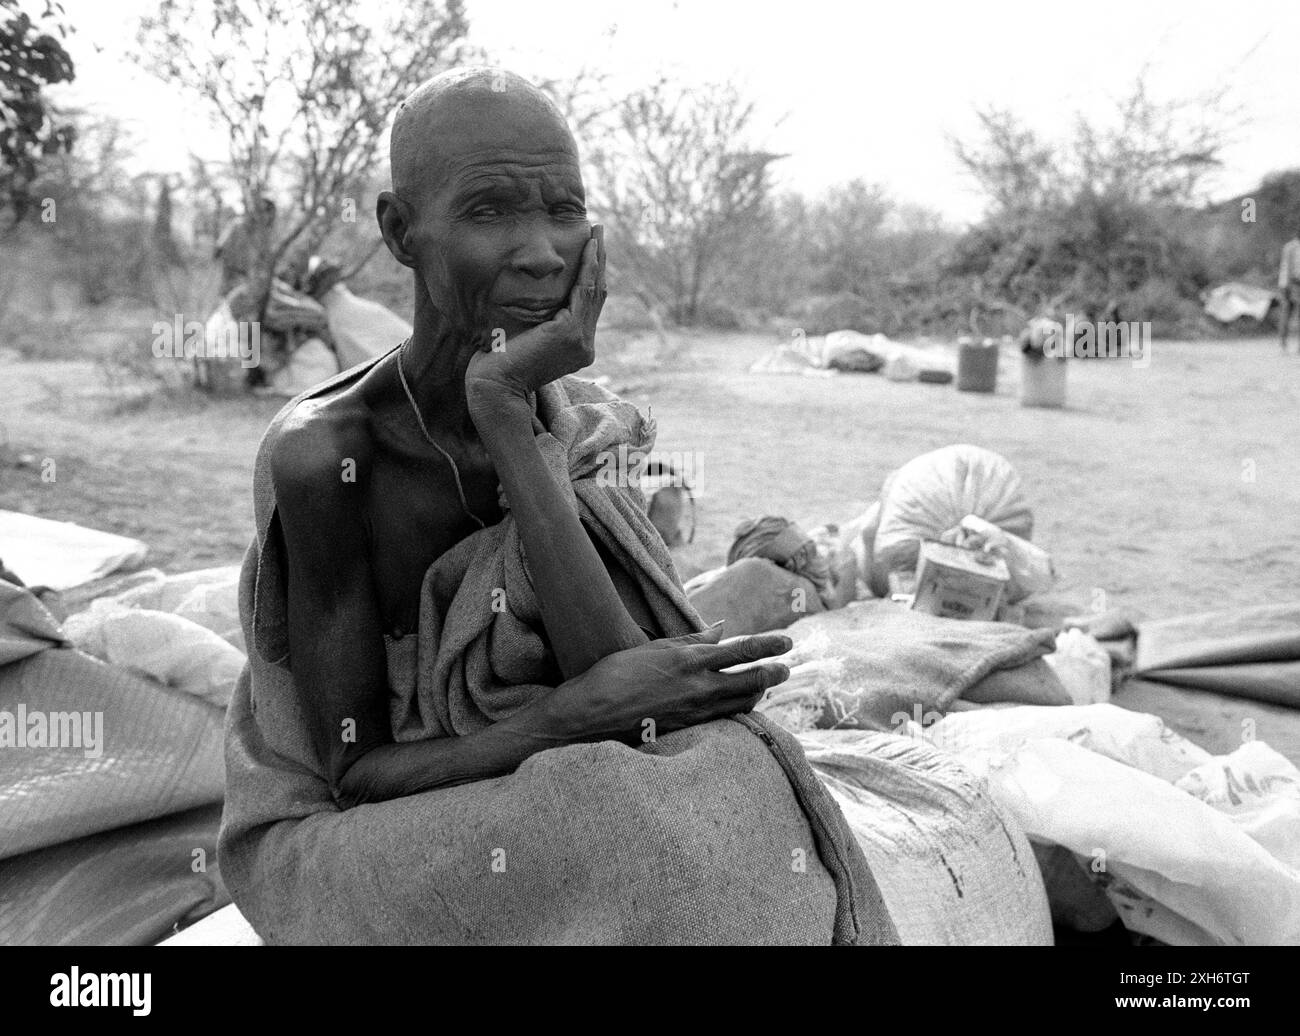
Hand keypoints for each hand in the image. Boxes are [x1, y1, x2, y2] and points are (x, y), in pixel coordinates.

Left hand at [465, 225, 605, 416]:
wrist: (494, 385)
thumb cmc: (497, 365)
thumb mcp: (521, 338)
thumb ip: (533, 323)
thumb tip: (527, 303)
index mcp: (574, 348)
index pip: (586, 306)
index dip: (590, 277)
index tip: (589, 251)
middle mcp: (584, 346)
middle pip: (596, 295)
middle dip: (599, 262)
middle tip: (598, 233)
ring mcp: (580, 341)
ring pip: (594, 291)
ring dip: (597, 258)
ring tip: (596, 233)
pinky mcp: (571, 333)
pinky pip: (584, 292)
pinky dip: (589, 267)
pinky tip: (589, 247)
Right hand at [524, 623, 792, 745]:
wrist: (591, 715)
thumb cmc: (616, 674)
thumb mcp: (654, 648)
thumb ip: (691, 639)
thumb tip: (722, 628)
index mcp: (689, 659)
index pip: (742, 649)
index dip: (769, 645)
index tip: (788, 641)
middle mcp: (697, 686)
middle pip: (751, 681)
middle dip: (773, 673)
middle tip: (786, 668)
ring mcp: (694, 711)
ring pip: (742, 703)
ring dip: (758, 692)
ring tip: (764, 685)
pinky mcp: (688, 729)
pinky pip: (725, 718)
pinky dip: (738, 708)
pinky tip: (739, 705)